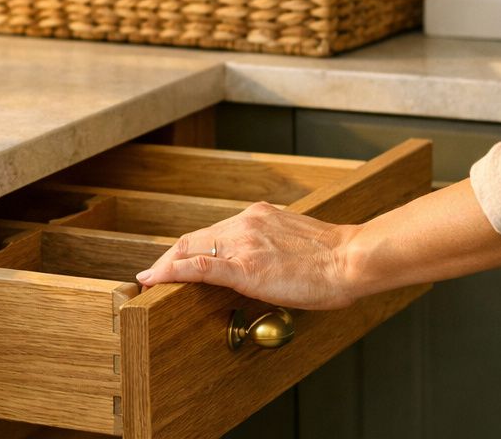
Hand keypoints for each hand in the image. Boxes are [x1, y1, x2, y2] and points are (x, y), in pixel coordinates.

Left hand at [135, 202, 360, 310]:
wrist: (351, 259)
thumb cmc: (333, 258)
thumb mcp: (294, 242)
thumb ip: (270, 247)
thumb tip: (261, 265)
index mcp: (257, 217)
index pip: (210, 232)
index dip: (185, 249)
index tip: (171, 263)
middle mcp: (245, 223)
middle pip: (193, 239)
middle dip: (168, 259)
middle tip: (151, 277)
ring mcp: (244, 244)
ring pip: (191, 249)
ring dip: (166, 267)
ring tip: (149, 283)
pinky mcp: (245, 267)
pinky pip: (200, 267)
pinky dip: (173, 272)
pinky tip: (156, 281)